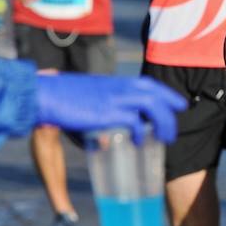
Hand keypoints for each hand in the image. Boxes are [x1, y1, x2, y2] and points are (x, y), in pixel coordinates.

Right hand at [36, 74, 186, 143]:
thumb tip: (109, 143)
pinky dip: (140, 131)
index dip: (166, 95)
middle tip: (176, 126)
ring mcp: (116, 98)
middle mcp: (121, 87)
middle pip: (156, 94)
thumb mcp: (91, 101)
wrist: (46, 94)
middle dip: (171, 109)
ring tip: (166, 138)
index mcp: (118, 82)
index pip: (150, 84)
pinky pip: (134, 121)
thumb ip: (104, 117)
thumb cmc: (64, 98)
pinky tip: (140, 142)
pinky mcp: (108, 111)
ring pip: (152, 105)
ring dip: (163, 122)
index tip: (178, 105)